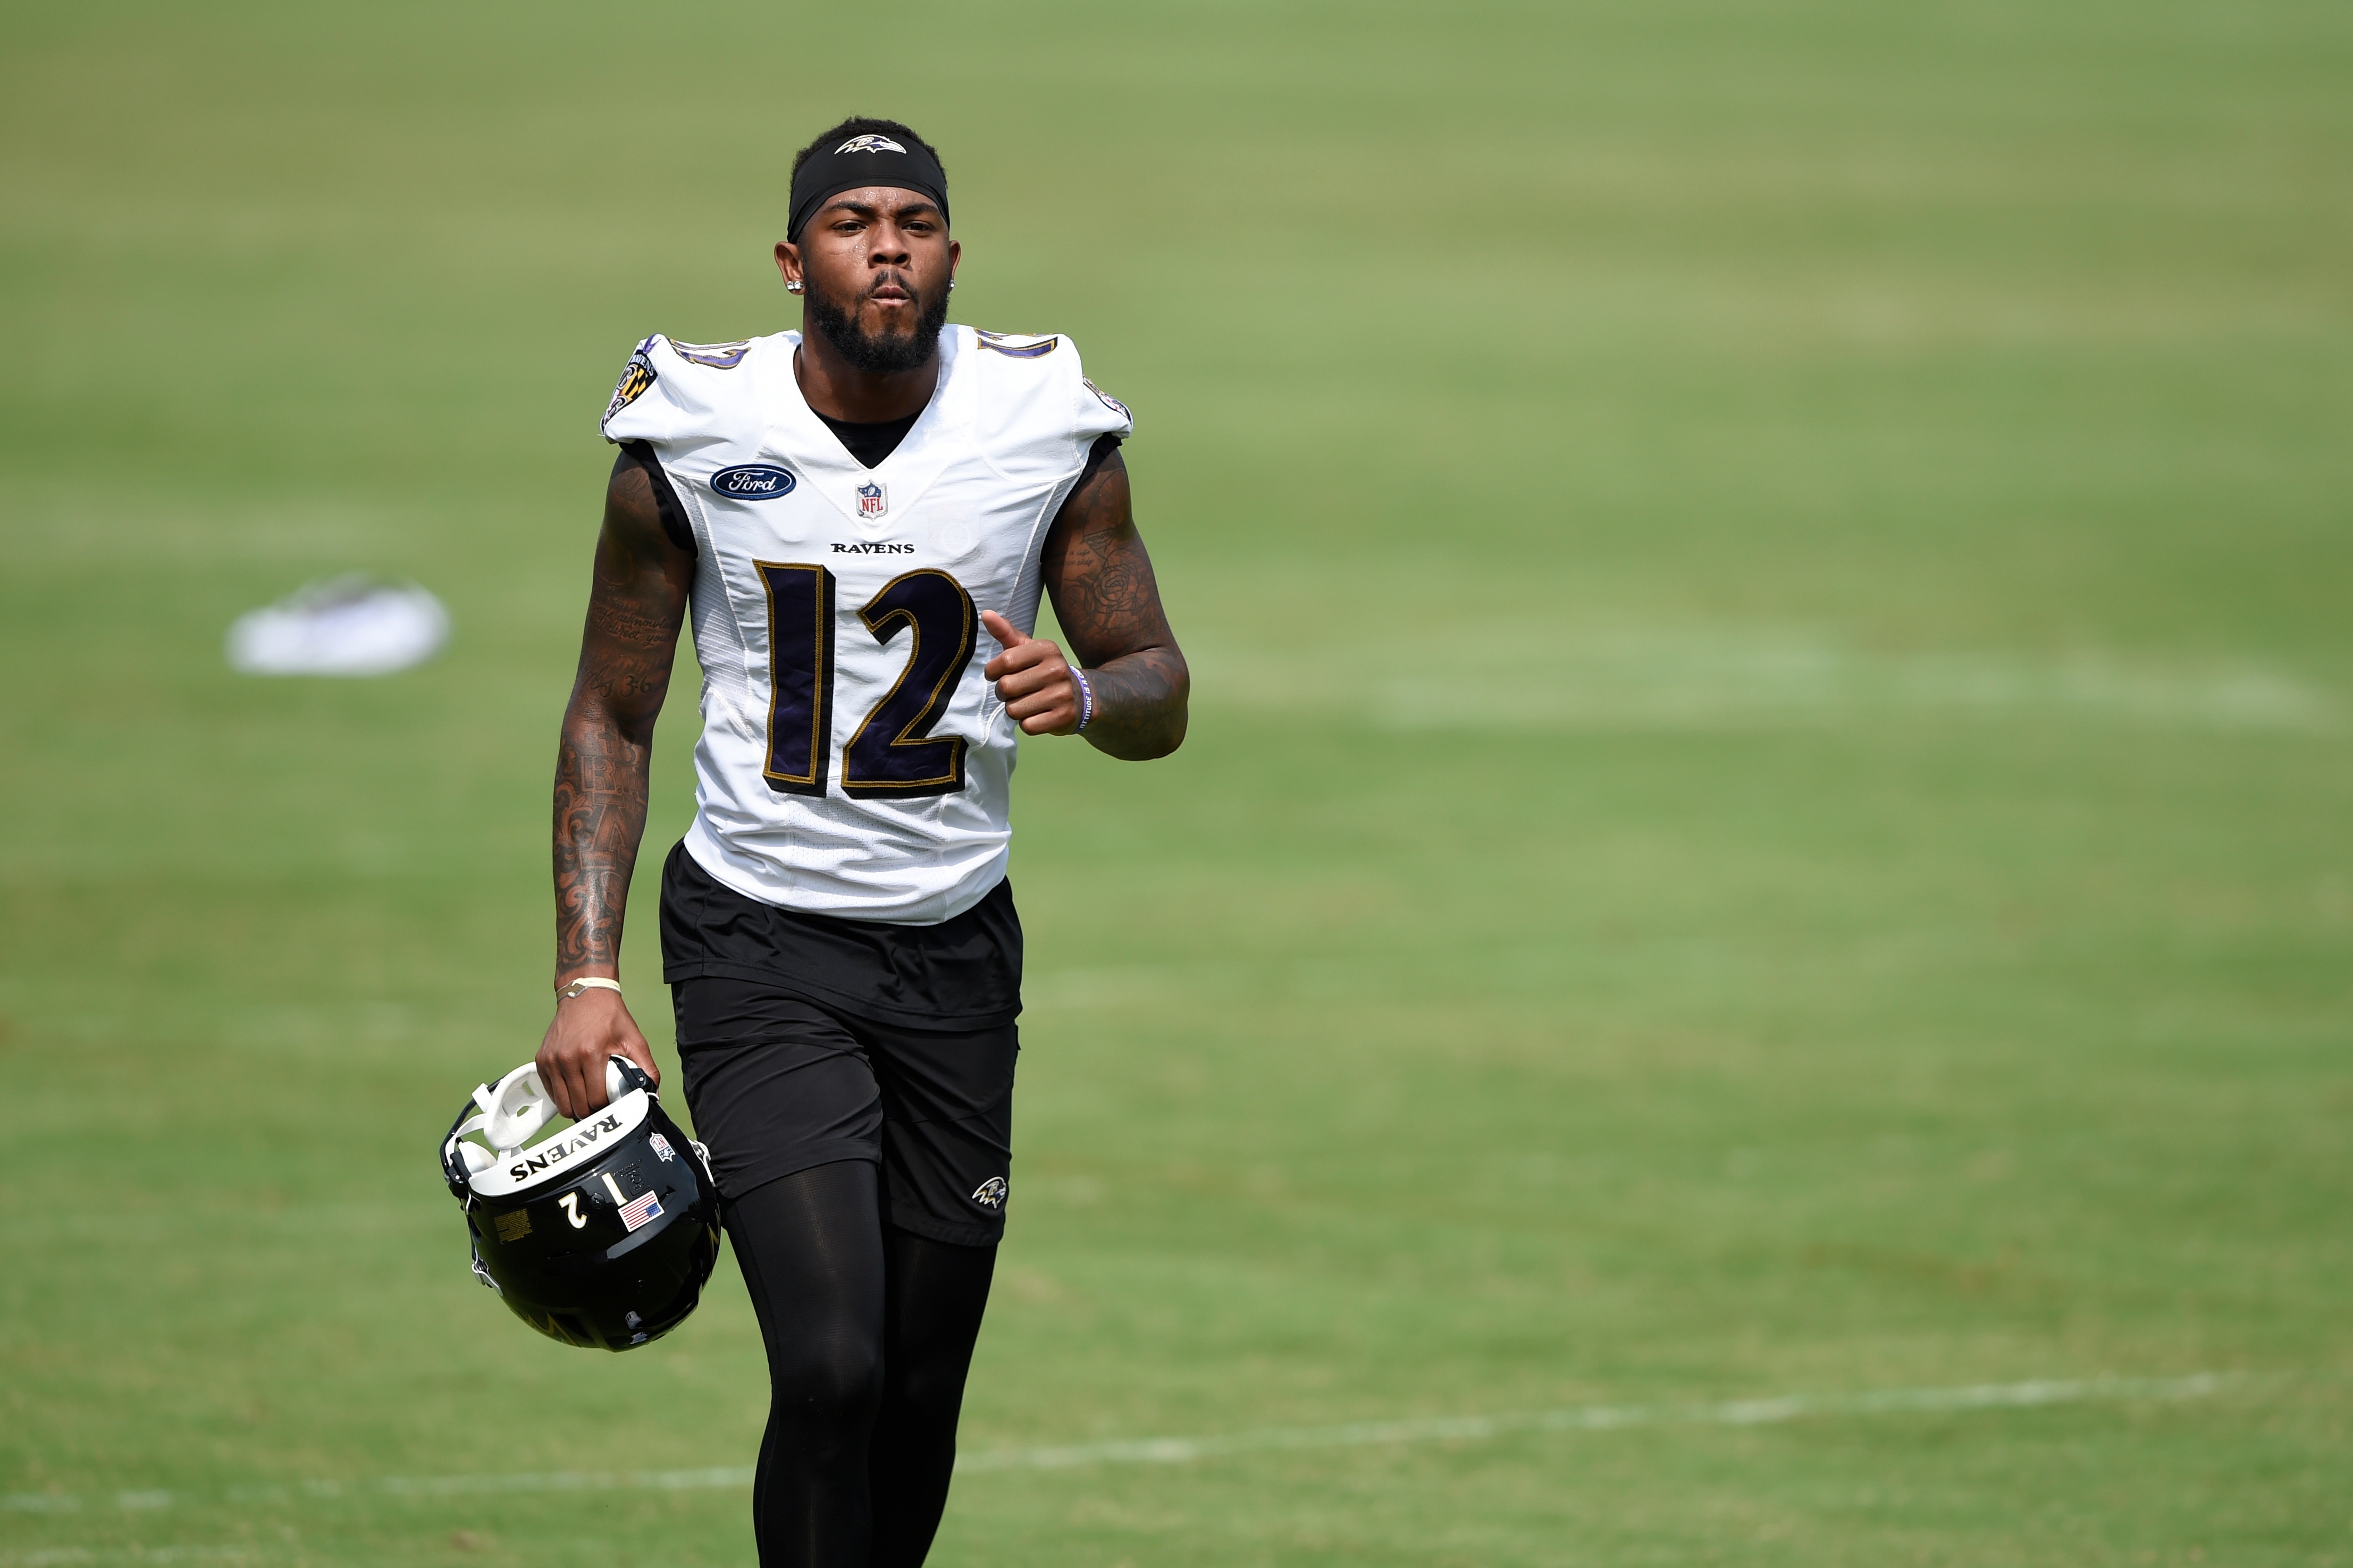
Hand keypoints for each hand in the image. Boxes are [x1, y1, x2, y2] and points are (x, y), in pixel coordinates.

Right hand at [535, 986, 659, 1118]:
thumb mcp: (635, 1040)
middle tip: (601, 1104)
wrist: (586, 995)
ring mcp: (551, 1059)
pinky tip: (575, 1087)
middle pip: (578, 1106)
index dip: (607, 1107)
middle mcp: (567, 1058)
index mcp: (591, 1054)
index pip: (596, 1100)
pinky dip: (562, 1095)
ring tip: (587, 1099)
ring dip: (575, 1106)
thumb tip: (653, 1095)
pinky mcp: (541, 1060)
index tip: (613, 1103)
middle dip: (592, 1111)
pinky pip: (550, 1092)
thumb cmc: (611, 1018)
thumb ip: (647, 1068)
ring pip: (561, 1104)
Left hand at [981, 610, 1081, 734]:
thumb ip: (1006, 632)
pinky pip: (1027, 726)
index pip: (1004, 661)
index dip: (992, 672)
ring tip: (1027, 703)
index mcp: (1047, 649)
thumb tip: (986, 613)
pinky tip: (1038, 715)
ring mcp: (1062, 694)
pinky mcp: (1064, 717)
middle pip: (1006, 687)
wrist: (1082, 697)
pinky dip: (1027, 724)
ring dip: (1015, 710)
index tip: (997, 674)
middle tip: (1015, 692)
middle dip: (1003, 694)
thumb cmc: (1044, 671)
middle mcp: (1057, 669)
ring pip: (1014, 710)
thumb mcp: (1028, 650)